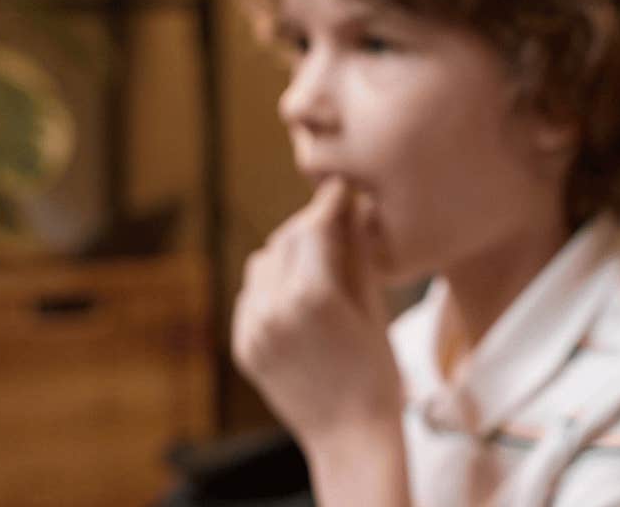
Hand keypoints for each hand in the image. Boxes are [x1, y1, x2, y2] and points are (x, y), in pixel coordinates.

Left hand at [233, 177, 400, 444]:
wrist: (349, 435)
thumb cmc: (377, 371)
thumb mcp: (373, 306)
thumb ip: (357, 254)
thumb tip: (354, 207)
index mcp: (313, 296)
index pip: (316, 227)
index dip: (330, 202)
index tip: (341, 185)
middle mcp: (274, 309)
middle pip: (287, 240)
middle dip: (311, 226)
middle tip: (335, 218)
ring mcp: (252, 330)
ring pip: (263, 264)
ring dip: (288, 254)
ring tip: (317, 260)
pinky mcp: (242, 347)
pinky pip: (251, 297)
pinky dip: (271, 286)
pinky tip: (298, 294)